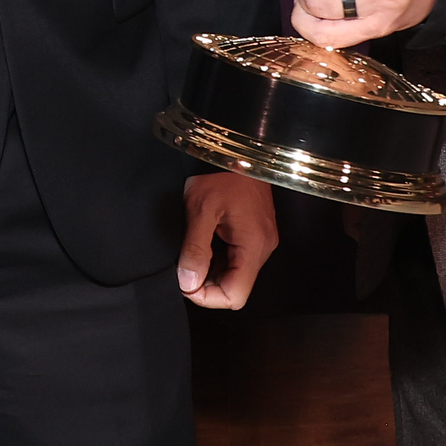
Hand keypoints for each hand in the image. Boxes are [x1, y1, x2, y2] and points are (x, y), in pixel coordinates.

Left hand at [178, 172, 277, 308]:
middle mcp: (262, 249)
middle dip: (207, 285)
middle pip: (236, 287)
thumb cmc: (221, 174)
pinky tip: (203, 245)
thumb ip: (194, 249)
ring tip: (191, 254)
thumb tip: (187, 282)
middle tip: (183, 269)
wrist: (238, 149)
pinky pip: (236, 258)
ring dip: (211, 272)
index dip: (208, 297)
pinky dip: (218, 259)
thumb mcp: (200, 210)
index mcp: (253, 247)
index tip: (185, 283)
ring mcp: (260, 242)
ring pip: (235, 274)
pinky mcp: (254, 234)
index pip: (235, 296)